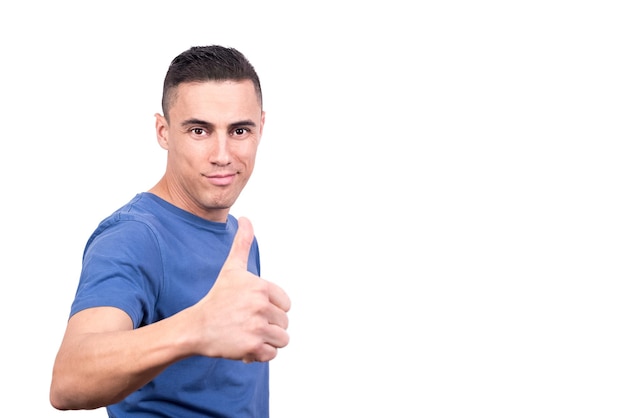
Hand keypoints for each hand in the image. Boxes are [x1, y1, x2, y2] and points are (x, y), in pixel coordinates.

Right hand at [191, 217, 290, 361]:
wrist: (196, 327)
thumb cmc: (217, 297)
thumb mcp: (231, 269)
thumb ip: (243, 244)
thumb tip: (246, 219)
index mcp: (261, 287)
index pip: (286, 304)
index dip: (272, 308)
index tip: (252, 308)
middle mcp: (261, 306)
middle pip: (284, 322)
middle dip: (269, 325)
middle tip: (247, 321)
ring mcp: (257, 328)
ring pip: (282, 339)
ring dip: (267, 340)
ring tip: (248, 333)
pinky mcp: (252, 347)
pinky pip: (272, 354)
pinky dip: (261, 353)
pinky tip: (245, 345)